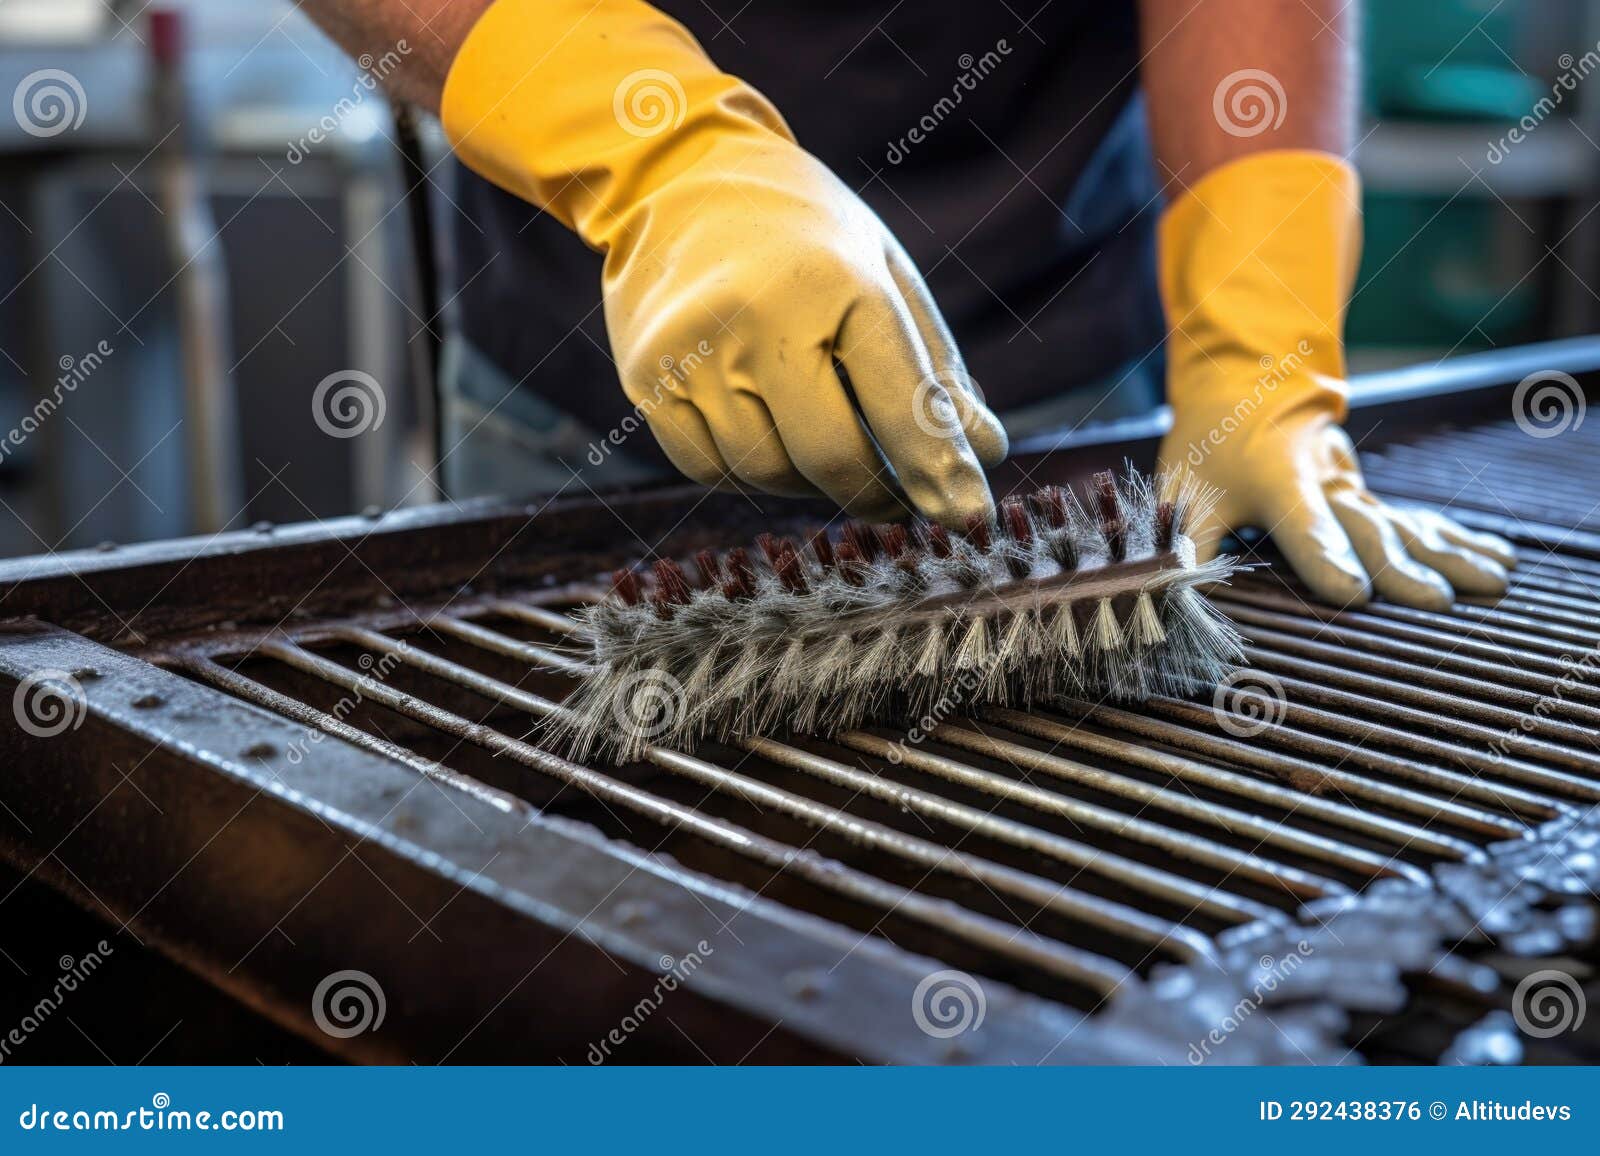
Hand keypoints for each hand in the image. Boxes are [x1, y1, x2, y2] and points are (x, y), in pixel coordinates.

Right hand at [440, 0, 1003, 524]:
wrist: (677, 174)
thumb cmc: (804, 230)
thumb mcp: (884, 273)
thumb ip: (933, 368)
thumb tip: (984, 454)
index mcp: (837, 280)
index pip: (900, 403)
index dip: (938, 469)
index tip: (968, 517)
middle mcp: (758, 316)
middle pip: (831, 459)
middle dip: (876, 495)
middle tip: (899, 504)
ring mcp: (693, 351)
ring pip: (768, 473)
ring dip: (809, 481)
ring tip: (825, 445)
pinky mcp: (645, 378)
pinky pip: (708, 469)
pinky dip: (748, 471)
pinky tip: (765, 433)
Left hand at [1160, 409, 1513, 607]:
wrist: (1249, 383)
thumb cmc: (1210, 445)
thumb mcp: (1184, 491)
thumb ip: (1184, 544)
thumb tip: (1164, 594)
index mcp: (1276, 478)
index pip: (1303, 524)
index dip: (1325, 559)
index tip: (1354, 594)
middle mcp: (1324, 481)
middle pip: (1367, 527)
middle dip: (1401, 565)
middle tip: (1434, 602)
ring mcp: (1354, 487)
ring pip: (1406, 521)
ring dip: (1451, 553)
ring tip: (1493, 584)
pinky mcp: (1368, 494)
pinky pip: (1418, 518)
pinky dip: (1460, 537)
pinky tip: (1500, 557)